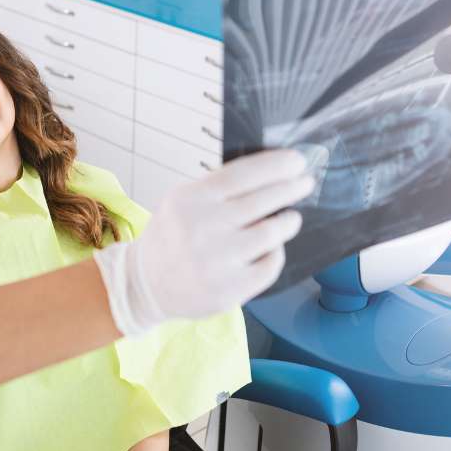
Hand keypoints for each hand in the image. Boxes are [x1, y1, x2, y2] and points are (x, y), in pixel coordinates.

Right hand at [94, 149, 313, 334]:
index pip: (242, 175)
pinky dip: (276, 253)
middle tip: (305, 182)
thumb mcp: (181, 200)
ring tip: (292, 217)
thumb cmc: (171, 237)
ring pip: (271, 233)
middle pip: (262, 201)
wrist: (145, 284)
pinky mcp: (229, 290)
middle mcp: (202, 228)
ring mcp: (216, 261)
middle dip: (290, 188)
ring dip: (288, 221)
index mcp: (190, 200)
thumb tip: (269, 171)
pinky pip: (269, 265)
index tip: (297, 161)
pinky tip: (273, 247)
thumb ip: (217, 187)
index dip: (275, 165)